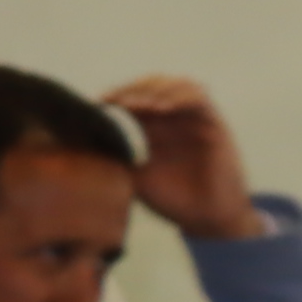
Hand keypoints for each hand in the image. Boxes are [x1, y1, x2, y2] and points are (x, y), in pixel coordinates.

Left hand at [102, 76, 268, 240]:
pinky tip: (161, 107)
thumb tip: (89, 135)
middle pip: (151, 85)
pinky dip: (179, 96)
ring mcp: (193, 118)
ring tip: (137, 103)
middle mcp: (174, 118)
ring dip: (155, 89)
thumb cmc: (171, 199)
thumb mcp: (135, 176)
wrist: (207, 217)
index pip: (132, 97)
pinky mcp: (213, 123)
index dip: (114, 95)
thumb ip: (117, 154)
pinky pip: (198, 98)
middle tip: (115, 101)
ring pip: (175, 84)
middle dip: (131, 89)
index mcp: (153, 127)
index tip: (96, 105)